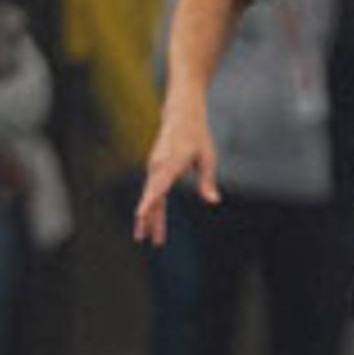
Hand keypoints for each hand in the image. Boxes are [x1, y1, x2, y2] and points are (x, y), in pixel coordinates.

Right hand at [134, 116, 215, 244]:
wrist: (181, 114)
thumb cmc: (197, 136)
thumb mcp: (207, 157)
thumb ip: (207, 181)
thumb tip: (214, 201)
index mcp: (172, 162)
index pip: (159, 185)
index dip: (149, 201)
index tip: (140, 214)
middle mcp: (159, 165)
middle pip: (152, 196)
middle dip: (149, 219)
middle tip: (145, 240)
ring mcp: (154, 167)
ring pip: (150, 196)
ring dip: (149, 217)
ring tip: (146, 238)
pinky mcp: (155, 169)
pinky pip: (152, 191)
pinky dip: (152, 207)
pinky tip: (153, 221)